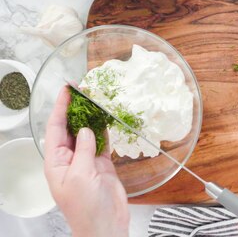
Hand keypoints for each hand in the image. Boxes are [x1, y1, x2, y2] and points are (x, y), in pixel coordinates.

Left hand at [44, 87, 129, 236]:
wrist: (105, 225)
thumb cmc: (86, 207)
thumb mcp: (79, 175)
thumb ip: (83, 150)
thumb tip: (87, 129)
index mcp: (56, 162)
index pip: (56, 129)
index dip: (61, 108)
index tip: (68, 90)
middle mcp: (69, 159)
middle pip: (72, 128)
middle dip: (77, 109)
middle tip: (85, 89)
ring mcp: (86, 161)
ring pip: (88, 133)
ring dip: (92, 117)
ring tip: (97, 99)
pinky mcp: (102, 164)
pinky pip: (102, 142)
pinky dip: (105, 130)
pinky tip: (107, 117)